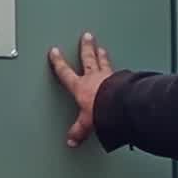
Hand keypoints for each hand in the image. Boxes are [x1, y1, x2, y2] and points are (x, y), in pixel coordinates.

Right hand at [47, 33, 114, 147]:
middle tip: (86, 37)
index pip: (65, 72)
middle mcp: (93, 78)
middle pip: (87, 59)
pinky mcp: (122, 80)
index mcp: (80, 87)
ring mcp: (108, 77)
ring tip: (101, 47)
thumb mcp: (86, 123)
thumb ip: (79, 130)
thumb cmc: (102, 111)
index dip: (59, 62)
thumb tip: (72, 140)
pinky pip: (119, 72)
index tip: (55, 52)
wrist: (119, 107)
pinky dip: (119, 69)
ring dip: (101, 54)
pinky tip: (122, 69)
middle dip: (85, 48)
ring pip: (103, 62)